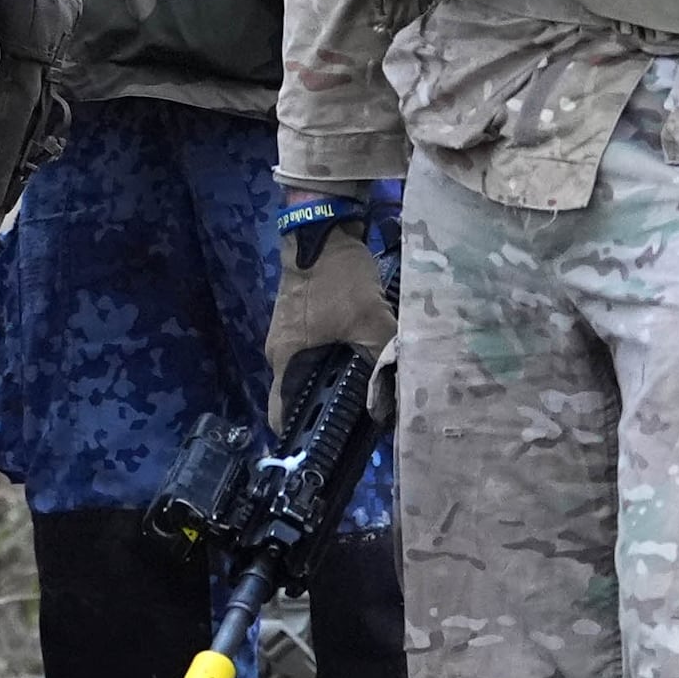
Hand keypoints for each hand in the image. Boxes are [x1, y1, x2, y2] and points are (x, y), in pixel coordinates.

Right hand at [264, 213, 396, 428]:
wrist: (322, 227)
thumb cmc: (335, 279)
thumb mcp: (369, 320)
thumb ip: (385, 360)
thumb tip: (396, 400)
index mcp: (286, 360)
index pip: (282, 415)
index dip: (303, 437)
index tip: (332, 449)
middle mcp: (282, 353)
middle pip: (303, 395)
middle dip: (332, 411)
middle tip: (367, 424)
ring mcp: (292, 335)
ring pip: (315, 373)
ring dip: (339, 384)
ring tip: (373, 395)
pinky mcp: (305, 319)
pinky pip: (321, 352)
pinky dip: (341, 361)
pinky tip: (368, 361)